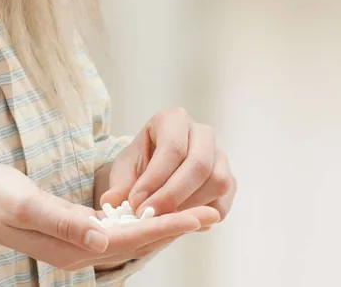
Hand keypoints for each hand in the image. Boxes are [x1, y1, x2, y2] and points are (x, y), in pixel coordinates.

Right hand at [0, 162, 217, 270]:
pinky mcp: (68, 230)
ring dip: (160, 223)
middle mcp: (76, 249)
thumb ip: (64, 221)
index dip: (167, 225)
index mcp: (70, 247)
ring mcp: (72, 242)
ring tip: (191, 212)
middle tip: (211, 213)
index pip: (130, 237)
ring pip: (127, 235)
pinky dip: (137, 219)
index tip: (200, 216)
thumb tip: (103, 236)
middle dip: (173, 226)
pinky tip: (149, 209)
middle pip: (135, 239)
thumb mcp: (25, 204)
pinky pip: (112, 228)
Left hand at [100, 108, 236, 220]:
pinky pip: (224, 201)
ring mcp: (220, 155)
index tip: (136, 203)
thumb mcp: (124, 170)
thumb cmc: (140, 164)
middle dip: (173, 195)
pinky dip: (203, 216)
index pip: (172, 148)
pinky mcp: (230, 179)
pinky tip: (179, 221)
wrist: (154, 171)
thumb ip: (119, 185)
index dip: (155, 179)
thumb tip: (111, 202)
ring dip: (189, 206)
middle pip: (199, 164)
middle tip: (149, 216)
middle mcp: (202, 132)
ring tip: (163, 219)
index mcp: (174, 119)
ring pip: (217, 182)